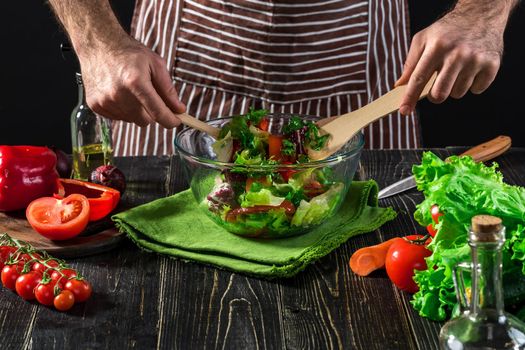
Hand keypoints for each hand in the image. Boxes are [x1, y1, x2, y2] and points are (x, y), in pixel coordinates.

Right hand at [78, 37, 185, 127]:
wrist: (98, 45)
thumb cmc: (128, 53)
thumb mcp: (155, 64)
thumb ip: (168, 89)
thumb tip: (179, 109)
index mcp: (135, 82)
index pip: (158, 113)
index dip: (171, 120)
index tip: (176, 121)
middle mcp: (118, 94)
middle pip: (145, 121)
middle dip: (152, 112)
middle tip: (150, 97)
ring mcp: (105, 101)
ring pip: (132, 120)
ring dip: (136, 110)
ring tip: (131, 90)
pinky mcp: (95, 105)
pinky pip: (118, 118)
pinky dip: (123, 110)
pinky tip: (120, 93)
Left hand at [396, 2, 511, 115]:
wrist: (480, 14)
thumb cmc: (446, 31)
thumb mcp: (423, 39)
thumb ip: (410, 63)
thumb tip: (400, 86)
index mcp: (436, 47)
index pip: (419, 78)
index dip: (410, 97)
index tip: (404, 111)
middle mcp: (456, 54)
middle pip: (440, 93)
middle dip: (435, 96)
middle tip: (436, 87)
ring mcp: (476, 59)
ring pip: (458, 93)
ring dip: (454, 87)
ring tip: (456, 70)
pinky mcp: (492, 64)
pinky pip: (477, 89)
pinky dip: (473, 84)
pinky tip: (471, 69)